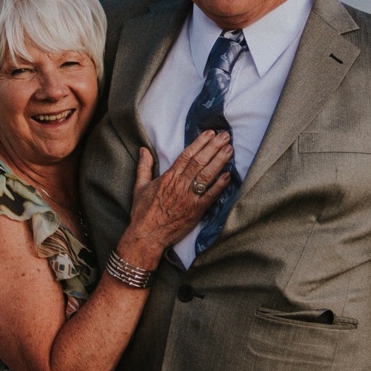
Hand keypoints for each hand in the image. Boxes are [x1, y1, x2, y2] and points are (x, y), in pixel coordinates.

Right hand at [120, 131, 233, 267]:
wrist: (146, 237)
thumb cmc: (143, 212)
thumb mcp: (140, 186)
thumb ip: (144, 166)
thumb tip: (143, 149)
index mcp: (168, 177)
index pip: (187, 155)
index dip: (200, 143)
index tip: (210, 133)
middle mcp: (179, 185)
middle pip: (199, 162)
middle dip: (213, 147)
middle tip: (225, 136)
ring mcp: (189, 198)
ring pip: (206, 175)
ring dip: (219, 161)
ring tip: (230, 149)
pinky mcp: (195, 211)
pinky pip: (210, 196)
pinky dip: (220, 186)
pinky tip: (228, 175)